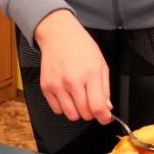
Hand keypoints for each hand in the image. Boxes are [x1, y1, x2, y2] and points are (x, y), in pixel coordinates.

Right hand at [34, 10, 111, 124]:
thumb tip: (107, 108)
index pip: (98, 107)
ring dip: (78, 112)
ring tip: (79, 99)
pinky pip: (57, 110)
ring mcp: (58, 85)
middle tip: (91, 103)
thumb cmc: (82, 47)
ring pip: (71, 115)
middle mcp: (73, 82)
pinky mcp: (46, 87)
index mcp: (90, 75)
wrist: (59, 35)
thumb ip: (105, 89)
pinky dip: (64, 107)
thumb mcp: (101, 64)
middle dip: (91, 112)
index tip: (105, 118)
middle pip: (85, 114)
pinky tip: (67, 96)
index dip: (104, 118)